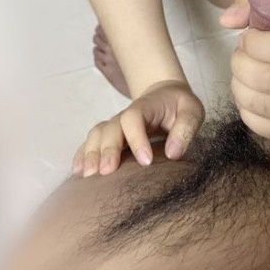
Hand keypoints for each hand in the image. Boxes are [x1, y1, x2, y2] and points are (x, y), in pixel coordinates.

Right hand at [72, 80, 204, 175]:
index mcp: (145, 107)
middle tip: (106, 172)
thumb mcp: (192, 111)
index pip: (134, 119)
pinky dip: (82, 154)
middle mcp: (126, 115)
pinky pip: (92, 142)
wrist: (166, 95)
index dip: (137, 139)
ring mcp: (116, 125)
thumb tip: (173, 153)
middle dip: (107, 150)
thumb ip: (185, 129)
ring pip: (97, 135)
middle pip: (110, 128)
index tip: (146, 162)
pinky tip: (77, 171)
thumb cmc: (180, 106)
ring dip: (90, 153)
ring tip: (88, 175)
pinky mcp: (111, 136)